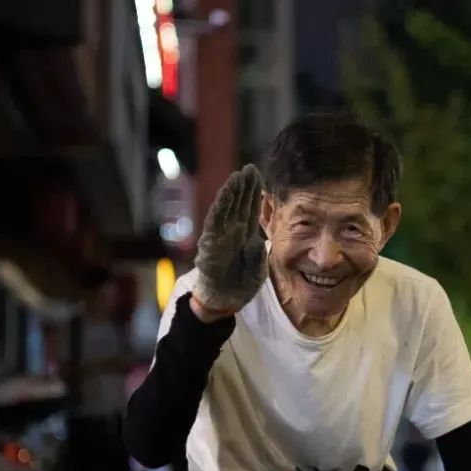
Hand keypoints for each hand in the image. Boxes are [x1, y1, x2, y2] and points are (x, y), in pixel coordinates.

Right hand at [192, 165, 267, 315]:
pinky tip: (224, 195)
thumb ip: (258, 256)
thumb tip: (257, 241)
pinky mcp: (211, 245)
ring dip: (231, 193)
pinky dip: (219, 209)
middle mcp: (233, 232)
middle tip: (250, 168)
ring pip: (227, 210)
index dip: (254, 193)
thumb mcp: (258, 271)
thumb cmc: (241, 286)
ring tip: (238, 176)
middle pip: (239, 204)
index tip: (259, 176)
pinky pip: (214, 223)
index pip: (251, 210)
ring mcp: (221, 237)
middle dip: (244, 187)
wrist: (224, 302)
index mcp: (246, 236)